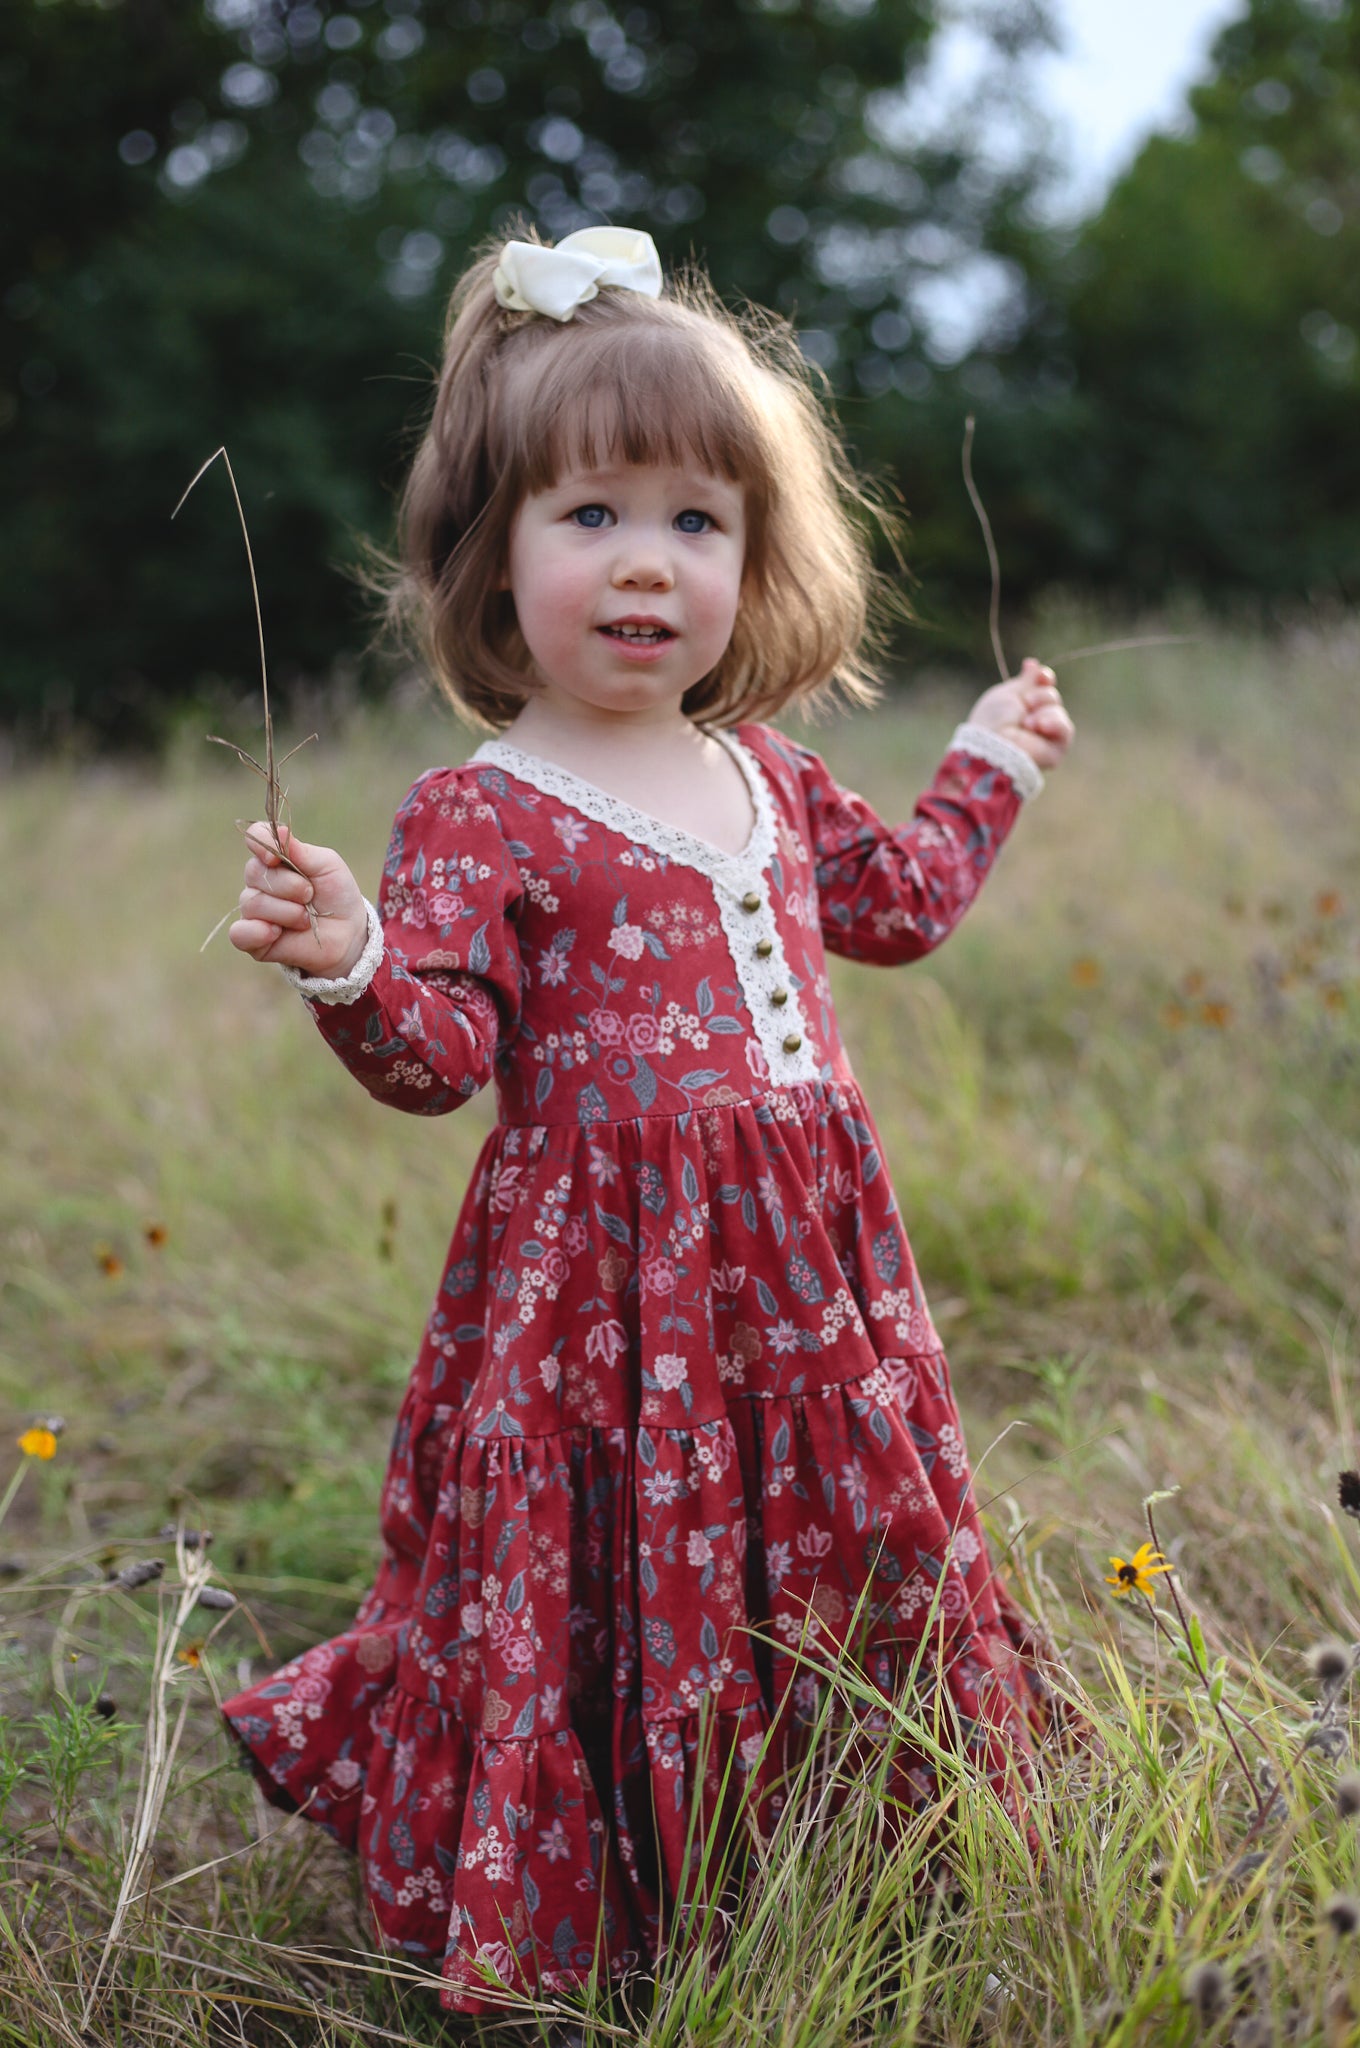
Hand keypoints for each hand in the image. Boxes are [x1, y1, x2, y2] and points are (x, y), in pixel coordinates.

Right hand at [230, 822, 369, 977]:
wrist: (347, 933)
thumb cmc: (336, 895)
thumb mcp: (327, 866)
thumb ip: (301, 851)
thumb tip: (278, 831)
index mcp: (276, 858)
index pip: (256, 838)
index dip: (261, 843)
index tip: (275, 857)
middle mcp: (260, 882)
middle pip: (255, 873)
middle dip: (289, 886)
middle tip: (310, 896)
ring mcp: (254, 911)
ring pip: (252, 903)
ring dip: (286, 912)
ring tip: (306, 919)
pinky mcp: (253, 939)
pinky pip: (239, 933)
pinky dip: (256, 932)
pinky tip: (275, 933)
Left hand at [966, 657, 1073, 769]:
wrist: (995, 743)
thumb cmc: (994, 719)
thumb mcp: (1008, 693)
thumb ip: (1025, 680)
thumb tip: (1032, 663)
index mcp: (1022, 707)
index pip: (1043, 687)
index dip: (1044, 678)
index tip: (1042, 675)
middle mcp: (1035, 721)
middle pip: (1052, 696)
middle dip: (1040, 696)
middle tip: (1026, 704)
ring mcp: (1045, 736)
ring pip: (1058, 710)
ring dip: (1043, 711)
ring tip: (1026, 723)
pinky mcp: (1055, 750)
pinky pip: (1065, 729)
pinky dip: (1053, 724)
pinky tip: (1040, 726)